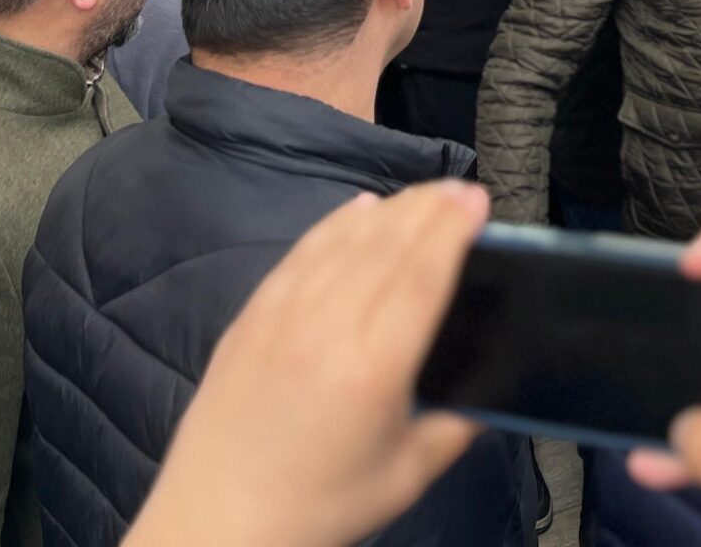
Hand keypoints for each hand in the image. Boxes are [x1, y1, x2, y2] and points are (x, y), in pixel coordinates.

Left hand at [124, 183, 489, 546]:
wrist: (215, 526)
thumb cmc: (317, 509)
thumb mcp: (404, 478)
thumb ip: (454, 429)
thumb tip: (485, 394)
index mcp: (372, 368)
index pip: (421, 274)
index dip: (452, 229)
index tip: (477, 200)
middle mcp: (326, 327)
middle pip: (387, 244)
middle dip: (429, 207)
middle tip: (463, 189)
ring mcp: (281, 316)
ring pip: (343, 240)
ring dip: (389, 209)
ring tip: (422, 196)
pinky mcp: (250, 318)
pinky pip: (300, 253)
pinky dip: (335, 225)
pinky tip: (358, 210)